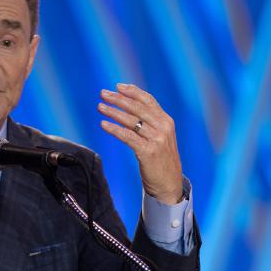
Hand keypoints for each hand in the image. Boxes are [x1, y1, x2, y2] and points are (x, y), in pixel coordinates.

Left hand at [98, 83, 183, 203]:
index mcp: (166, 121)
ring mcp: (157, 139)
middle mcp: (163, 127)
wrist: (170, 184)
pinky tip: (104, 125)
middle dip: (118, 99)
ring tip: (100, 107)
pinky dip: (114, 129)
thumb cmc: (161, 161)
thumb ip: (150, 124)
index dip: (133, 92)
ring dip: (113, 112)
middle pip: (137, 108)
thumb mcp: (160, 138)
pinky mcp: (148, 151)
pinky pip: (127, 136)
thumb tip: (129, 110)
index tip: (118, 86)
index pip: (148, 100)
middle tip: (103, 93)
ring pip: (131, 121)